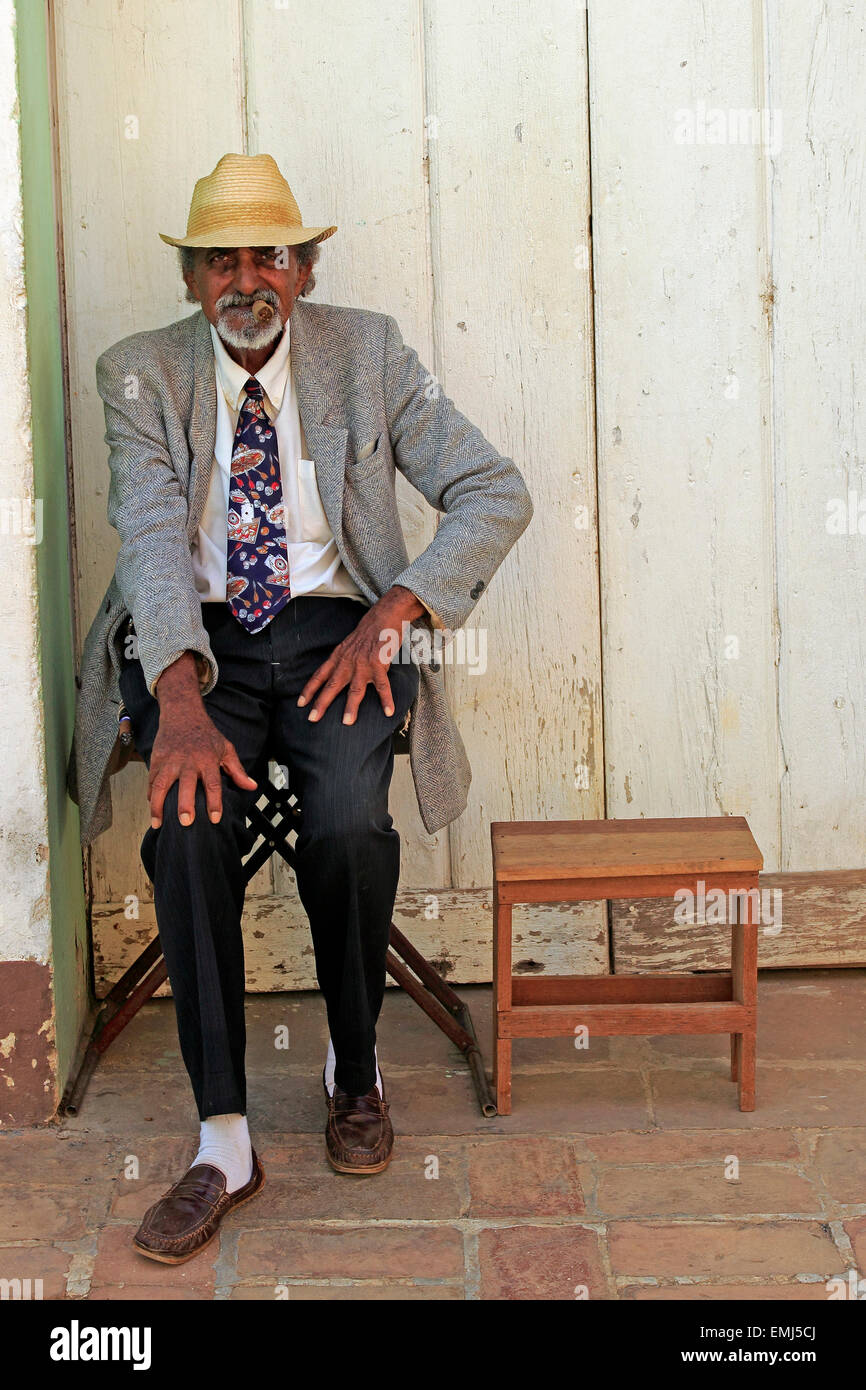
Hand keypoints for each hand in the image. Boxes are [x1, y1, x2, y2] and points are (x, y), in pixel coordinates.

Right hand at [150, 652, 256, 827]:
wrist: (182, 713)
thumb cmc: (206, 734)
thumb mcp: (225, 748)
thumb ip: (237, 770)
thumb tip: (252, 787)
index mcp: (207, 759)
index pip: (213, 784)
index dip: (214, 802)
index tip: (214, 819)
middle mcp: (188, 760)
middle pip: (186, 785)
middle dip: (185, 805)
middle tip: (186, 822)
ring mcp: (170, 760)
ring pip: (161, 784)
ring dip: (158, 805)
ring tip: (157, 824)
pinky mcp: (156, 758)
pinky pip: (152, 779)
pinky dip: (150, 794)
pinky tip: (152, 808)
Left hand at [297, 585, 425, 726]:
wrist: (383, 617)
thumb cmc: (367, 633)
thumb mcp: (348, 646)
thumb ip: (342, 660)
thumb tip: (337, 674)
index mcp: (338, 658)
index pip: (319, 675)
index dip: (309, 690)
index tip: (300, 704)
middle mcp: (347, 662)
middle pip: (331, 685)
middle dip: (321, 703)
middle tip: (312, 719)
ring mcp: (363, 664)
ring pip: (355, 689)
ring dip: (351, 707)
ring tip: (347, 723)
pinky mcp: (379, 664)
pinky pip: (382, 686)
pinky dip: (386, 699)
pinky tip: (388, 711)